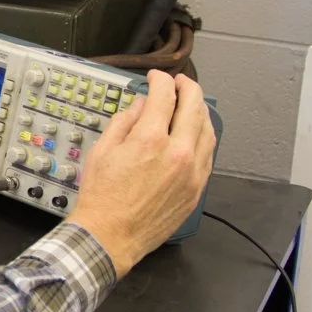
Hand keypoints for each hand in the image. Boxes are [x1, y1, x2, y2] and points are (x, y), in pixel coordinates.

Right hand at [67, 70, 216, 276]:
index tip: (156, 78)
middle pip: (194, 107)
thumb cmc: (102, 197)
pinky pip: (208, 154)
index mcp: (150, 140)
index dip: (161, 80)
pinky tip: (194, 133)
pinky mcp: (197, 188)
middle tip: (179, 82)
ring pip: (207, 130)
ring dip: (200, 111)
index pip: (164, 97)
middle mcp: (177, 153)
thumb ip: (124, 122)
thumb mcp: (102, 150)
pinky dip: (203, 136)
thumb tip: (141, 107)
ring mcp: (192, 172)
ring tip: (191, 104)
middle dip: (187, 88)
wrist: (111, 234)